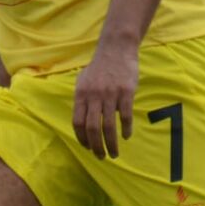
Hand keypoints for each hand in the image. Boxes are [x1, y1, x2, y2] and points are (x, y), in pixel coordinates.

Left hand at [71, 39, 137, 157]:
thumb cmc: (99, 66)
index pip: (77, 122)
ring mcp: (110, 94)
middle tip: (101, 157)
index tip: (87, 148)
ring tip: (115, 154)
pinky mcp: (126, 92)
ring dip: (111, 144)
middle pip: (92, 128)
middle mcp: (93, 96)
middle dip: (96, 147)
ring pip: (108, 126)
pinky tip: (127, 136)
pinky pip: (125, 116)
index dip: (82, 138)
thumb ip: (81, 99)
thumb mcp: (83, 80)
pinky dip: (126, 129)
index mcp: (81, 94)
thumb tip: (80, 121)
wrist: (116, 48)